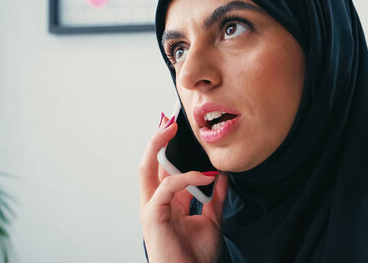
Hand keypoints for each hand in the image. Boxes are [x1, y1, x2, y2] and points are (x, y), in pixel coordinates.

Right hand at [139, 114, 228, 262]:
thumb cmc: (194, 257)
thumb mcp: (211, 221)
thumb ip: (214, 198)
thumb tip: (220, 176)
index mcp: (167, 204)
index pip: (165, 170)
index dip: (169, 149)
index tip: (176, 129)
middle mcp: (156, 203)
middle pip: (148, 165)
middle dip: (155, 140)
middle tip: (166, 120)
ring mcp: (151, 209)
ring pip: (147, 169)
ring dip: (156, 145)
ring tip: (169, 128)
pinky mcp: (152, 215)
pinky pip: (168, 187)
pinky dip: (186, 178)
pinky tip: (203, 176)